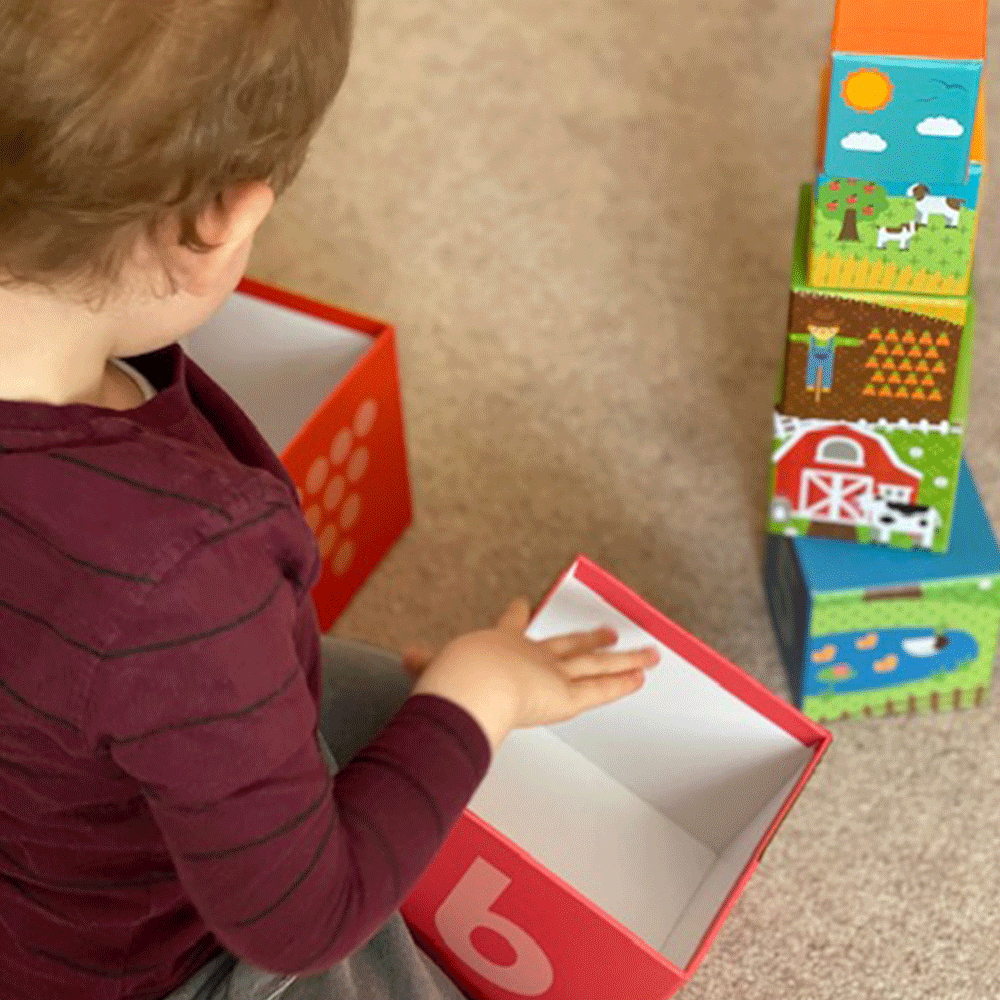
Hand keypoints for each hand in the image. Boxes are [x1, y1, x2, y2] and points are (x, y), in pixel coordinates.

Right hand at [410, 597, 658, 751]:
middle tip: (607, 632)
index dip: (516, 615)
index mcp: (499, 644)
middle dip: (588, 639)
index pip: (510, 627)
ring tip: (649, 653)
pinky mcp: (568, 695)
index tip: (522, 603)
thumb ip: (424, 664)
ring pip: (596, 664)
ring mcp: (553, 672)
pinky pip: (601, 688)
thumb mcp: (434, 668)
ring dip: (624, 659)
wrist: (469, 684)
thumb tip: (405, 655)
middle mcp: (532, 654)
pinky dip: (622, 683)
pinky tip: (642, 676)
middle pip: (568, 644)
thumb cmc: (451, 679)